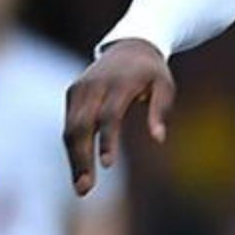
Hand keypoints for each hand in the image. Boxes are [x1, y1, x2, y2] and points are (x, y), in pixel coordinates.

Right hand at [63, 37, 175, 195]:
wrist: (130, 45)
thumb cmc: (152, 71)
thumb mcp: (165, 85)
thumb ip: (161, 110)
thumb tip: (159, 138)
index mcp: (119, 83)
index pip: (109, 115)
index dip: (108, 140)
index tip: (109, 164)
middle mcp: (94, 86)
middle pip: (81, 126)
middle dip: (81, 159)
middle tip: (85, 189)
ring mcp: (80, 89)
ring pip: (70, 128)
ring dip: (73, 158)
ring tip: (81, 187)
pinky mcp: (72, 93)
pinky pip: (69, 124)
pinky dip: (73, 147)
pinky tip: (79, 168)